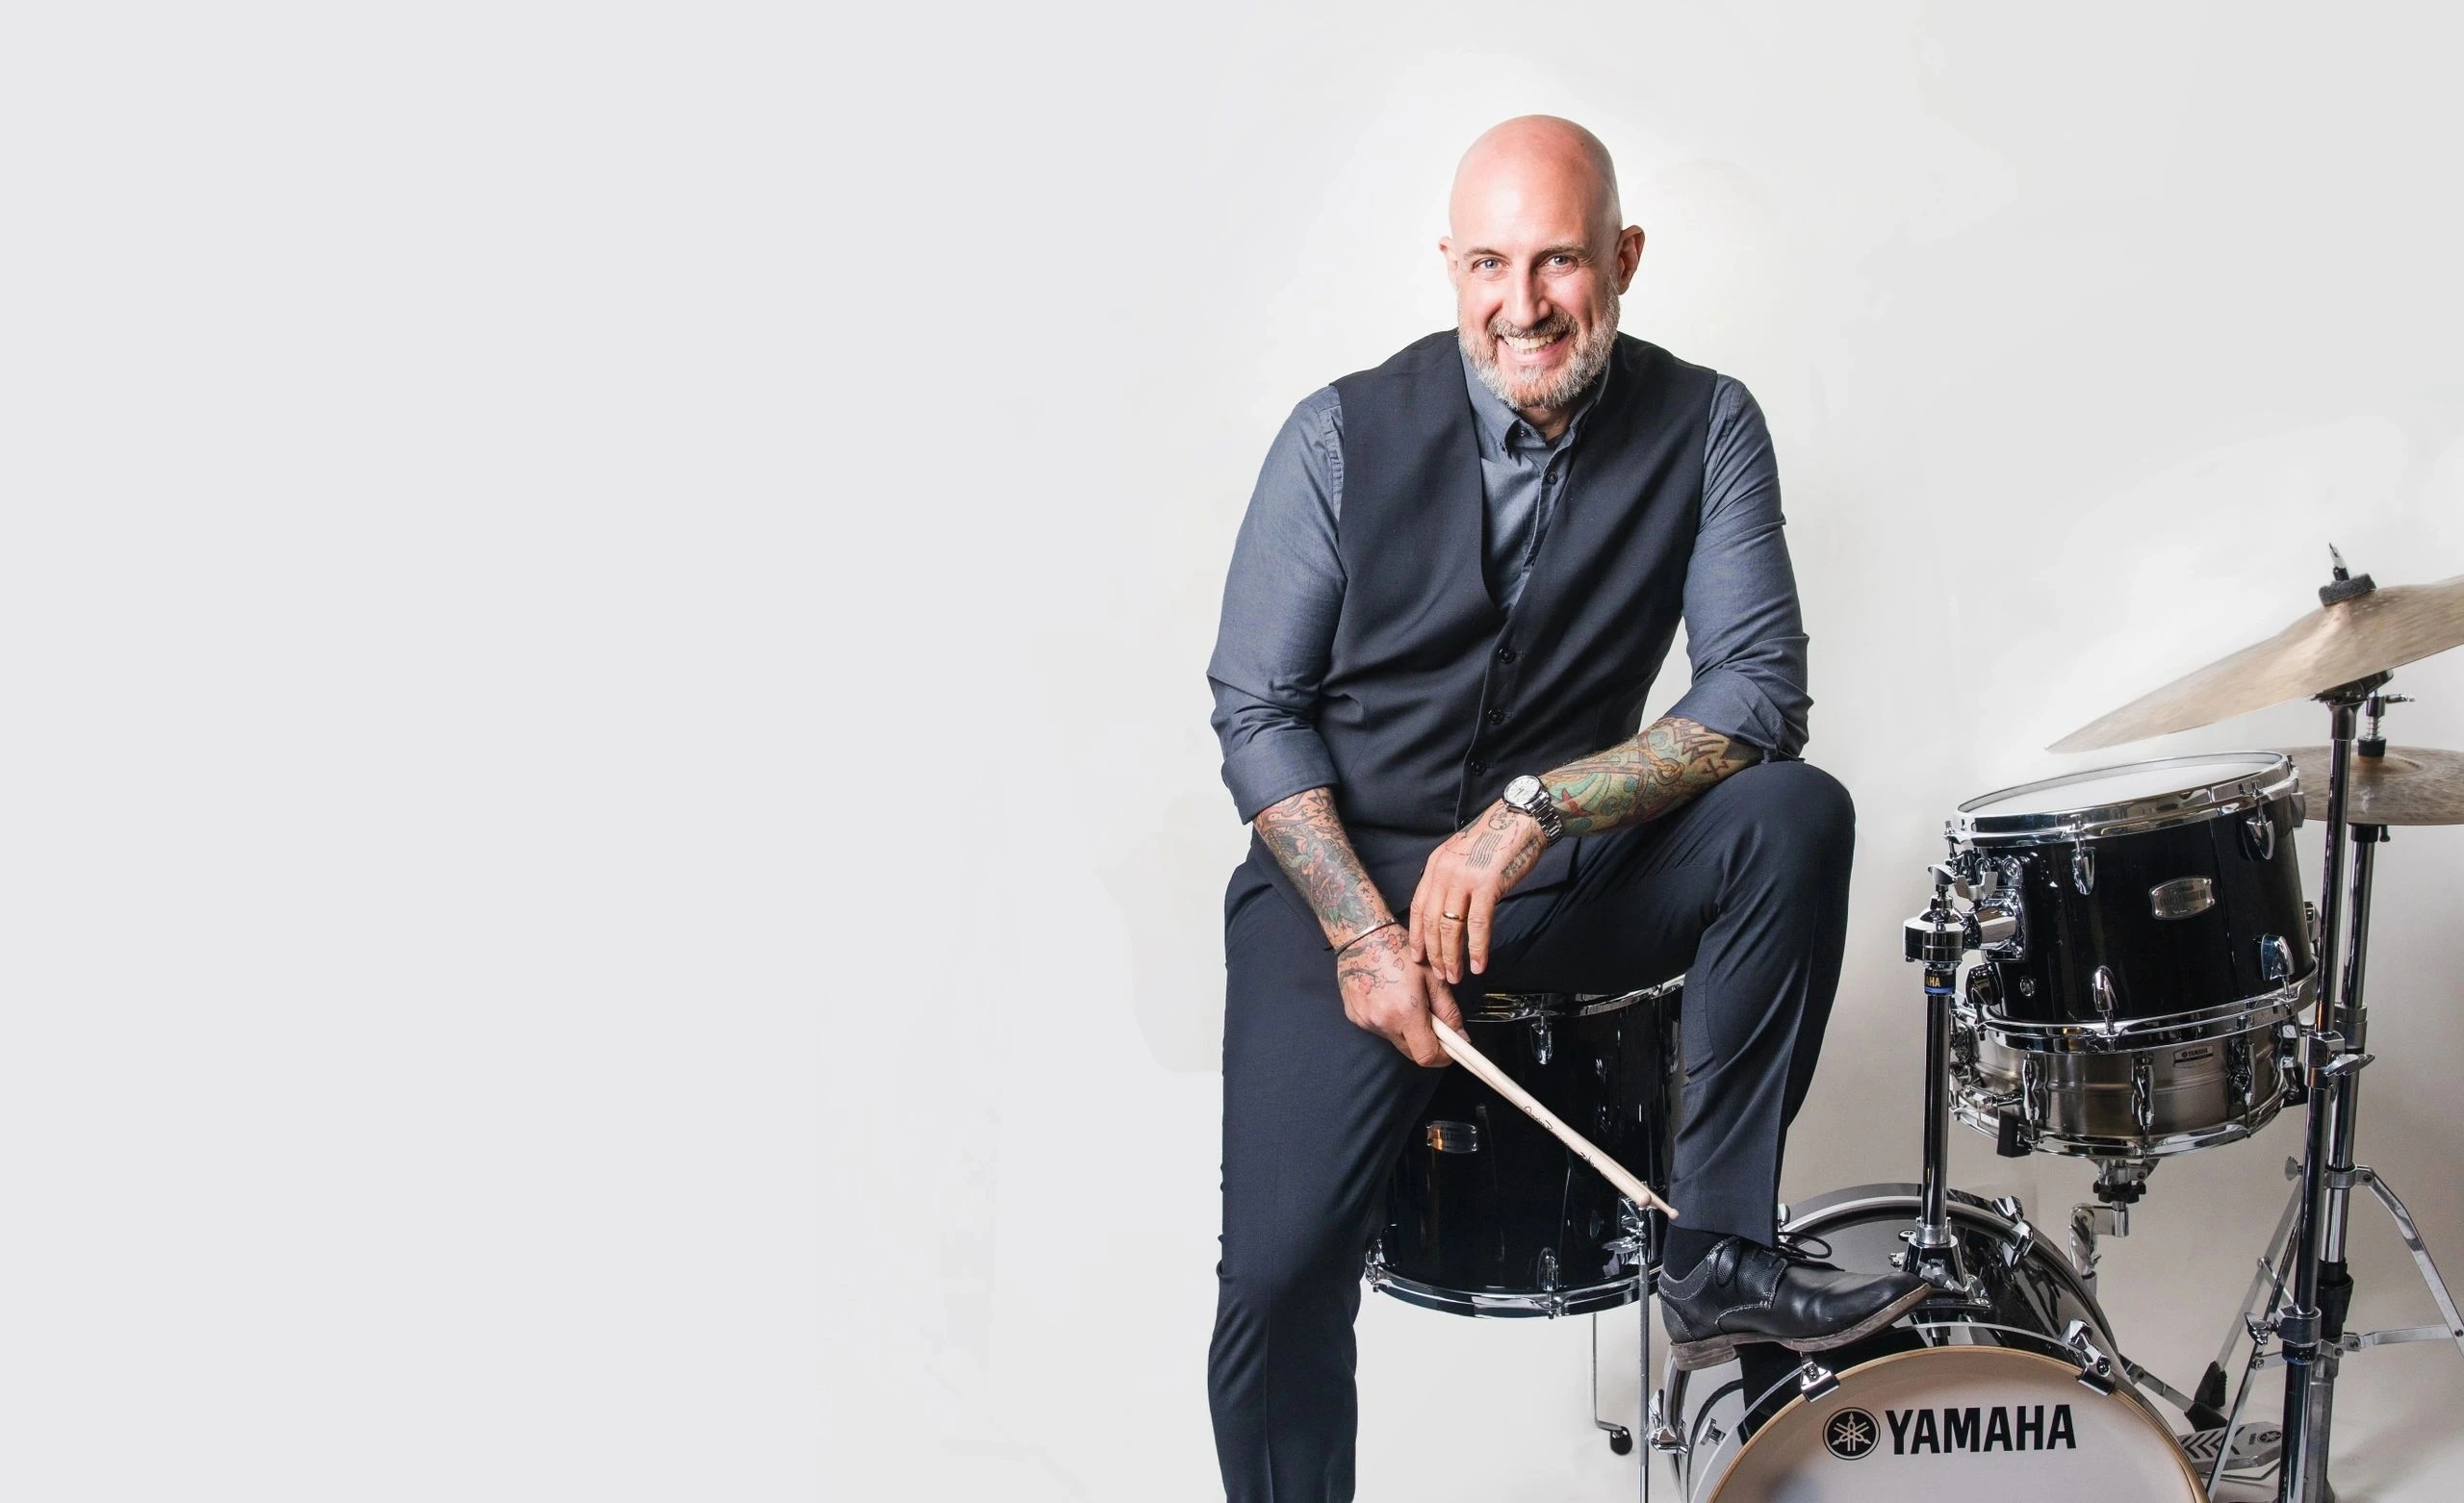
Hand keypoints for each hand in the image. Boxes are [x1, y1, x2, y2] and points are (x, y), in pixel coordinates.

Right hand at [1336, 924, 1463, 1066]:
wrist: (1360, 935)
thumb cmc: (1398, 949)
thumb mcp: (1433, 976)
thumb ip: (1449, 1011)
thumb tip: (1461, 1037)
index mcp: (1406, 1011)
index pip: (1427, 1056)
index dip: (1443, 1057)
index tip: (1451, 1049)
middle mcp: (1383, 1022)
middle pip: (1411, 1052)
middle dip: (1426, 1043)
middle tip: (1431, 1020)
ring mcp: (1366, 1021)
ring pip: (1395, 1040)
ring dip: (1406, 1030)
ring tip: (1406, 1001)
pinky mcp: (1355, 1017)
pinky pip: (1379, 1029)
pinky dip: (1389, 1020)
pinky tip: (1388, 997)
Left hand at [1410, 801, 1548, 983]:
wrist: (1520, 820)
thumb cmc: (1496, 840)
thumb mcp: (1462, 856)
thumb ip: (1451, 879)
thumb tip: (1449, 908)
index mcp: (1435, 866)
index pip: (1418, 907)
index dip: (1416, 935)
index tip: (1418, 957)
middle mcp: (1444, 872)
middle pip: (1432, 922)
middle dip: (1434, 953)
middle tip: (1439, 974)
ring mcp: (1464, 878)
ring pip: (1451, 927)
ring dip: (1452, 956)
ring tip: (1456, 976)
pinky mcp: (1487, 885)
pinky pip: (1478, 924)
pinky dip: (1477, 948)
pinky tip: (1478, 964)